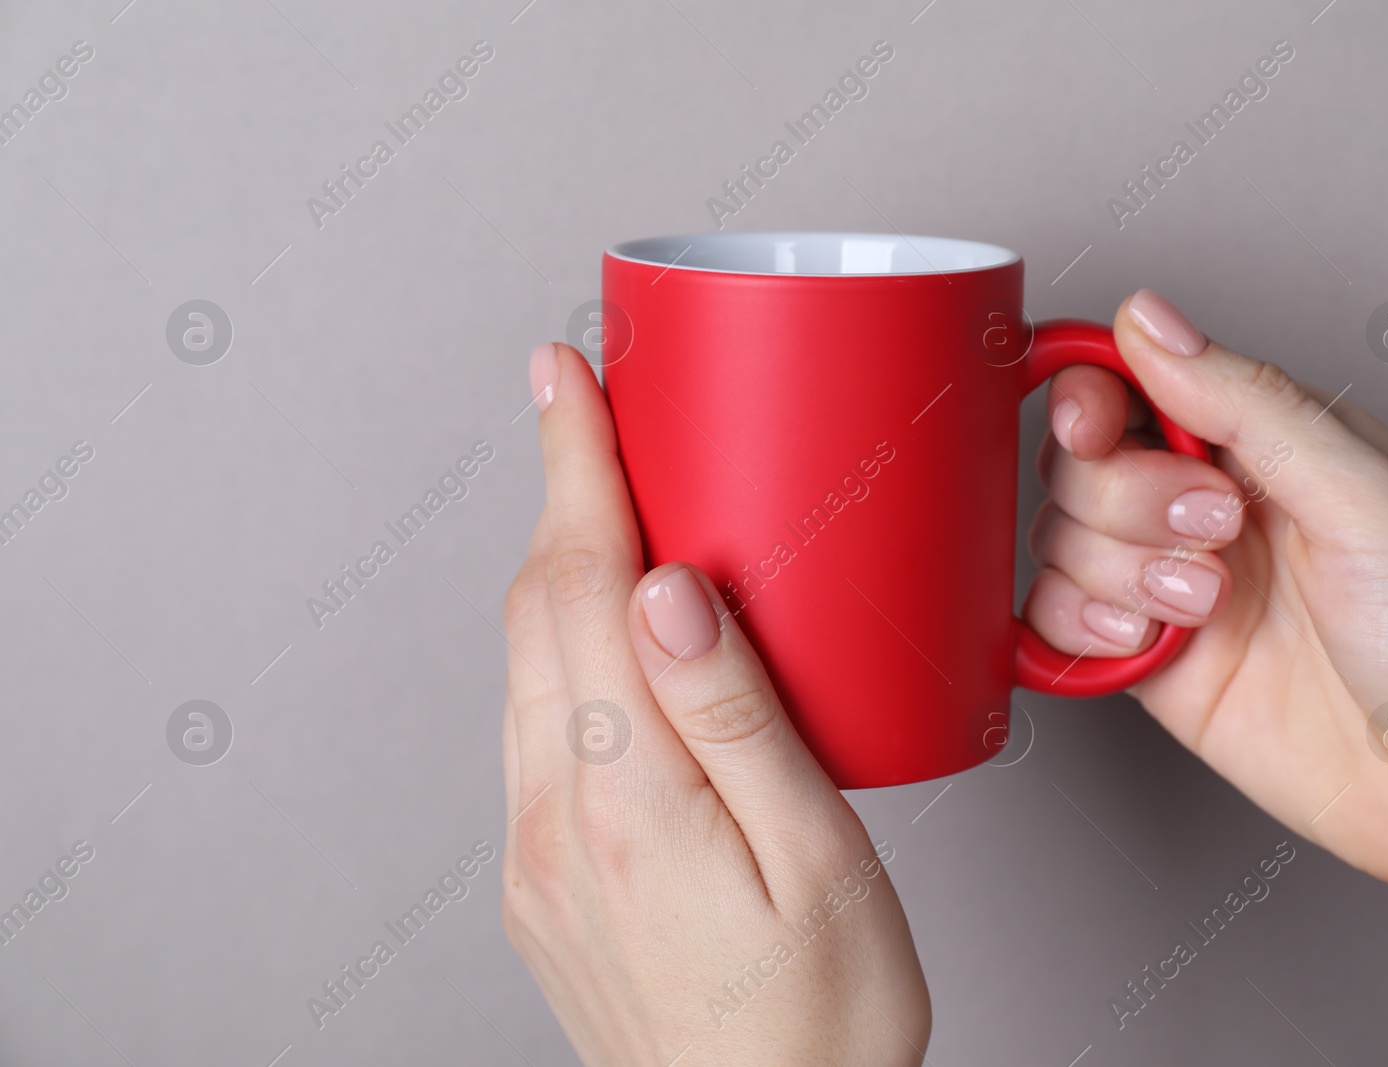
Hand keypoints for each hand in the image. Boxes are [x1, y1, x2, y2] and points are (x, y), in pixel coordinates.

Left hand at [500, 343, 930, 1065]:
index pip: (582, 586)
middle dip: (558, 491)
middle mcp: (556, 819)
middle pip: (536, 609)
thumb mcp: (820, 862)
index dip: (574, 466)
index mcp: (631, 798)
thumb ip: (740, 721)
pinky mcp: (544, 880)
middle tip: (585, 406)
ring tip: (605, 495)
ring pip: (525, 665)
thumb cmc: (820, 1023)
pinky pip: (536, 726)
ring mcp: (536, 854)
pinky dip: (562, 645)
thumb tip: (667, 591)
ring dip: (556, 564)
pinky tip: (611, 634)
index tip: (564, 378)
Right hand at [1026, 290, 1387, 1062]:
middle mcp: (1218, 508)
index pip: (1142, 384)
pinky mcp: (1156, 663)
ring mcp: (1181, 586)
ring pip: (1065, 538)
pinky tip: (1146, 638)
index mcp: (1277, 444)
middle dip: (1129, 496)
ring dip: (1114, 566)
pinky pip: (1061, 624)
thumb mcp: (1369, 497)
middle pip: (1088, 461)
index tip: (1092, 423)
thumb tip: (1151, 322)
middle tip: (1214, 531)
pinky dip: (1079, 626)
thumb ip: (1251, 405)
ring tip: (1203, 603)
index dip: (1094, 394)